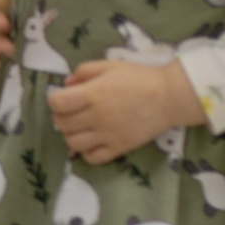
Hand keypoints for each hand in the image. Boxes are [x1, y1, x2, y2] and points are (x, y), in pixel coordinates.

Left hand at [46, 59, 202, 163]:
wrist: (169, 97)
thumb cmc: (139, 78)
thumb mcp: (110, 66)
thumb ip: (84, 72)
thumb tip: (65, 85)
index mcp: (93, 94)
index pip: (57, 103)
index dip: (55, 100)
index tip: (63, 98)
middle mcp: (97, 116)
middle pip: (62, 123)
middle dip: (61, 116)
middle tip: (72, 111)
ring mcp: (107, 135)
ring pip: (72, 143)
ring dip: (71, 134)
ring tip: (80, 127)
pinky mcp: (118, 148)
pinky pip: (91, 158)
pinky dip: (86, 152)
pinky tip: (92, 141)